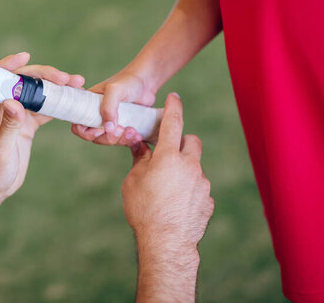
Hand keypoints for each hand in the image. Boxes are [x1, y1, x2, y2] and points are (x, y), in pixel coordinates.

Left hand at [0, 52, 83, 200]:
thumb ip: (7, 126)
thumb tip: (14, 102)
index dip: (11, 65)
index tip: (26, 55)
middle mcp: (0, 108)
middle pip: (23, 83)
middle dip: (44, 76)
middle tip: (66, 78)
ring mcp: (14, 115)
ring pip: (36, 93)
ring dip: (55, 88)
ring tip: (77, 84)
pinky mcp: (25, 125)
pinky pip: (43, 108)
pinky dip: (57, 104)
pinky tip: (73, 100)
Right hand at [71, 69, 155, 145]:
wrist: (147, 82)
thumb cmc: (128, 81)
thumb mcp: (115, 90)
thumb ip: (108, 107)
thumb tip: (107, 129)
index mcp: (88, 106)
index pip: (79, 126)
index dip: (87, 133)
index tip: (100, 130)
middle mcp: (96, 116)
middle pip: (95, 137)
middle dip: (109, 138)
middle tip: (122, 129)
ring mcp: (109, 122)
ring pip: (109, 140)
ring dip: (121, 140)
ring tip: (134, 132)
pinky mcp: (122, 127)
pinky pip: (121, 140)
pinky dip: (129, 141)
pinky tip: (137, 136)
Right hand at [122, 93, 212, 251]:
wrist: (166, 243)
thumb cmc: (143, 210)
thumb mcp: (133, 181)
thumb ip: (139, 159)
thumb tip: (138, 144)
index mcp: (167, 157)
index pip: (172, 123)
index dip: (173, 107)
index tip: (174, 97)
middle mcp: (189, 166)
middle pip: (192, 141)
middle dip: (182, 142)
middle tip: (168, 153)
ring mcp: (202, 183)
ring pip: (194, 167)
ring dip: (183, 170)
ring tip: (166, 190)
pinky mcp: (208, 200)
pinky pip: (198, 187)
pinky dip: (188, 190)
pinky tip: (175, 205)